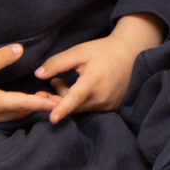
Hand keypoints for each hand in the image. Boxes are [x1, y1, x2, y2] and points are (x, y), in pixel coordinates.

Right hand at [0, 43, 54, 125]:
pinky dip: (13, 111)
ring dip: (26, 109)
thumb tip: (20, 49)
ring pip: (10, 116)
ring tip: (40, 100)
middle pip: (20, 113)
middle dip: (38, 107)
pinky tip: (15, 103)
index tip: (62, 103)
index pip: (25, 104)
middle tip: (56, 99)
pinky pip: (0, 117)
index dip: (44, 103)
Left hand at [34, 13, 163, 123]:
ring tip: (58, 82)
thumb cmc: (104, 51)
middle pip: (72, 106)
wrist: (131, 53)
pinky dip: (79, 101)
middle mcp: (101, 97)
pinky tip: (75, 88)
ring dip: (66, 98)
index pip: (75, 98)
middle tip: (44, 88)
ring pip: (79, 108)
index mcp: (93, 81)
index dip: (62, 108)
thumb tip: (38, 75)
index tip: (52, 119)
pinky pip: (88, 108)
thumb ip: (57, 63)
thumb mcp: (80, 51)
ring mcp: (107, 104)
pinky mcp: (110, 107)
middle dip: (55, 99)